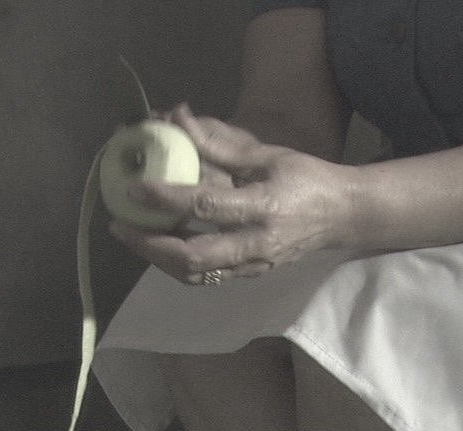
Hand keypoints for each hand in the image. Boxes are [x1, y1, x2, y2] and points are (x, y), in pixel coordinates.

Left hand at [109, 104, 354, 283]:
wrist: (343, 217)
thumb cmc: (308, 179)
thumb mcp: (270, 155)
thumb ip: (222, 147)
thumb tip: (180, 122)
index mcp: (263, 208)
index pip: (206, 205)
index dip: (167, 197)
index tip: (135, 186)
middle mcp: (256, 244)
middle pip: (192, 256)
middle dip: (150, 244)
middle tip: (119, 225)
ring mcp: (252, 266)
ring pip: (194, 274)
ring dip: (157, 259)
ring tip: (132, 236)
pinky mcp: (249, 275)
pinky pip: (205, 277)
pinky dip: (175, 265)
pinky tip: (157, 247)